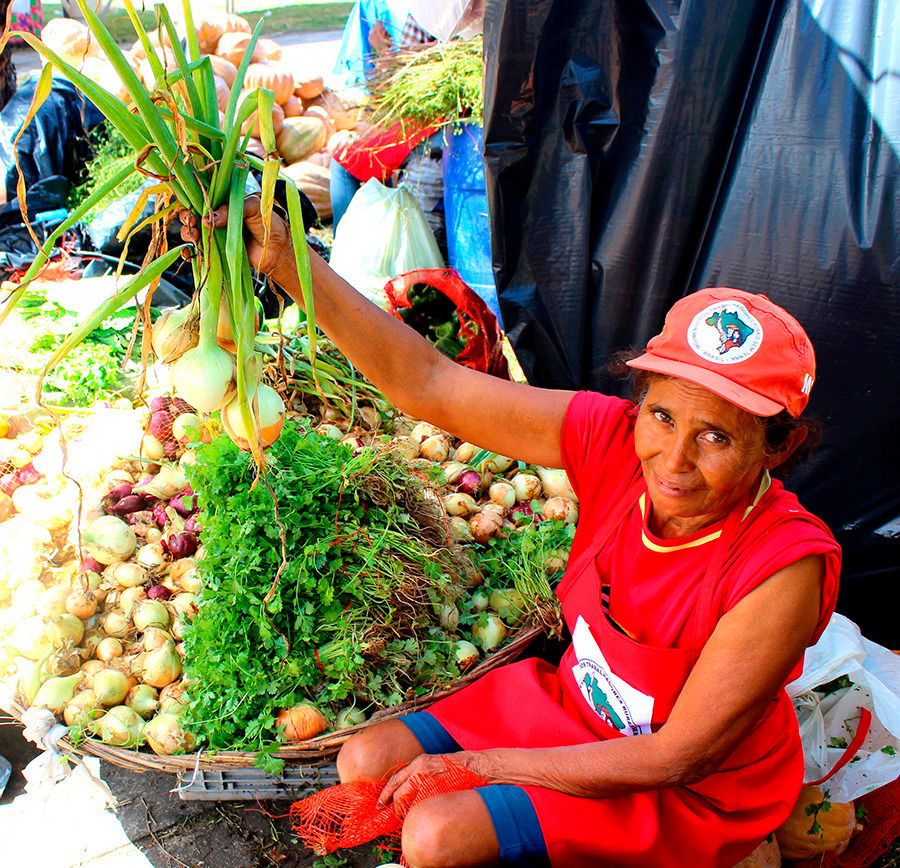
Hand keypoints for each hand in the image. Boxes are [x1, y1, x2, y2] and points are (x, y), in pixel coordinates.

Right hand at [178, 196, 295, 279]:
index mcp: (223, 202)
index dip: (192, 200)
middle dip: (187, 218)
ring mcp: (216, 235)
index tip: (192, 207)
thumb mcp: (252, 207)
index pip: (201, 198)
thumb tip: (208, 219)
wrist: (278, 249)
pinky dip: (189, 253)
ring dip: (188, 234)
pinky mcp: (218, 252)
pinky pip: (199, 252)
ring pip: (193, 233)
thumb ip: (230, 209)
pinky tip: (188, 253)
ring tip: (193, 237)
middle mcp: (217, 218)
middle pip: (193, 215)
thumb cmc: (269, 222)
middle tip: (192, 223)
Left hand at [368, 21, 392, 53]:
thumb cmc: (388, 43)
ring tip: (375, 38)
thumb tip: (383, 28)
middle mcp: (375, 29)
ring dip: (372, 33)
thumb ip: (385, 31)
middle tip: (376, 31)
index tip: (377, 21)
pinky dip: (371, 38)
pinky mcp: (369, 38)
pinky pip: (369, 36)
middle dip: (374, 27)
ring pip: (370, 31)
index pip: (377, 21)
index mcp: (381, 28)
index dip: (377, 21)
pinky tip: (374, 42)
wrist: (383, 50)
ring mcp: (372, 34)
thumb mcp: (389, 35)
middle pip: (372, 25)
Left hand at [377, 751, 491, 807]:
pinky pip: (421, 807)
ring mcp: (429, 781)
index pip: (395, 780)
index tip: (381, 804)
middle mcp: (420, 769)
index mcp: (419, 763)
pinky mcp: (437, 791)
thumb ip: (420, 775)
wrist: (477, 767)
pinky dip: (419, 814)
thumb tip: (407, 792)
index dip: (385, 794)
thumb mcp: (434, 765)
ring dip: (407, 813)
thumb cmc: (457, 768)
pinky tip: (423, 816)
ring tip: (411, 818)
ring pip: (409, 803)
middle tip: (398, 816)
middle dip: (396, 809)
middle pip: (399, 794)